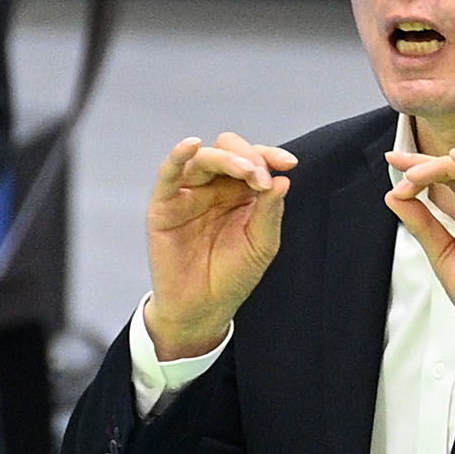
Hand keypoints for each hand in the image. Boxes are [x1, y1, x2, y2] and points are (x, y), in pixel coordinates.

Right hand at [145, 134, 294, 358]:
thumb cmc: (232, 276)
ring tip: (246, 171)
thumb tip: (283, 180)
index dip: (270, 156)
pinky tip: (191, 146)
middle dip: (249, 158)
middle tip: (261, 179)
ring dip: (227, 159)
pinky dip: (178, 155)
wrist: (203, 308)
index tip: (289, 163)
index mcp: (240, 193)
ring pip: (204, 158)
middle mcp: (215, 187)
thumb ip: (270, 211)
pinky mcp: (165, 204)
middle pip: (229, 150)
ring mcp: (189, 193)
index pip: (254, 161)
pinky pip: (169, 174)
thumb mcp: (261, 244)